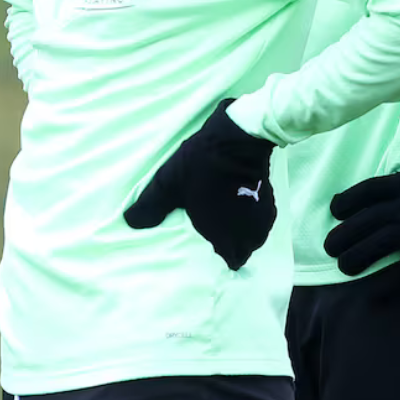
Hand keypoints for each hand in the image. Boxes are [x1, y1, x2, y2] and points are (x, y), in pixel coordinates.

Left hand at [123, 100, 278, 269]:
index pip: (229, 262)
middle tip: (215, 240)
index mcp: (223, 235)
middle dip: (231, 248)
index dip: (220, 261)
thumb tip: (131, 223)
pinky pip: (260, 221)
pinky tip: (239, 209)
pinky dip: (251, 219)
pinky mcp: (269, 200)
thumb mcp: (168, 184)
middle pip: (242, 251)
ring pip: (253, 237)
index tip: (208, 254)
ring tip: (226, 225)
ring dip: (242, 234)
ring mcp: (261, 217)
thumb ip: (151, 206)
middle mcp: (246, 232)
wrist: (238, 137)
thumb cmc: (201, 165)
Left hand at [324, 101, 399, 278]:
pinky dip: (385, 285)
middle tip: (328, 247)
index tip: (332, 209)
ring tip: (343, 268)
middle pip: (361, 222)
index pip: (367, 191)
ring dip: (355, 259)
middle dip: (342, 235)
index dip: (346, 201)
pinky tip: (372, 295)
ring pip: (373, 246)